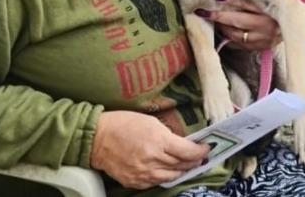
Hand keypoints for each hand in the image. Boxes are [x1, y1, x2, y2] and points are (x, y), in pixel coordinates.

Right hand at [90, 111, 208, 188]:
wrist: (98, 138)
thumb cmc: (123, 123)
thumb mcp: (150, 121)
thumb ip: (167, 135)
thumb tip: (182, 143)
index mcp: (158, 141)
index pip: (187, 151)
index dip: (200, 151)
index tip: (206, 147)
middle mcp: (153, 160)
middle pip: (182, 165)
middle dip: (194, 161)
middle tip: (200, 156)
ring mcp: (144, 174)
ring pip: (172, 176)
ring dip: (182, 170)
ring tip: (187, 164)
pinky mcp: (135, 182)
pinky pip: (157, 182)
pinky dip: (165, 175)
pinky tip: (168, 169)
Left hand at [196, 0, 281, 50]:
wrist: (299, 23)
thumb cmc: (288, 1)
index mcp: (274, 10)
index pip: (249, 4)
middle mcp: (269, 26)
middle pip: (239, 20)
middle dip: (219, 16)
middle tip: (203, 11)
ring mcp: (264, 39)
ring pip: (237, 35)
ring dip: (222, 27)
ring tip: (210, 19)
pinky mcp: (260, 47)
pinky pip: (240, 44)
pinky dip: (228, 38)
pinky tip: (220, 31)